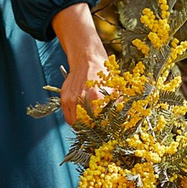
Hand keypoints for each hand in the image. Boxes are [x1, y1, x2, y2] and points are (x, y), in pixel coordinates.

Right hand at [52, 3, 110, 127]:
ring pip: (75, 123)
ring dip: (82, 125)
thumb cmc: (102, 72)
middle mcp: (81, 99)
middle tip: (98, 127)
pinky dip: (74, 119)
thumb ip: (117, 103)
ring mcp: (71, 99)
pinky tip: (82, 116)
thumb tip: (122, 116)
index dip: (102, 127)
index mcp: (96, 96)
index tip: (106, 128)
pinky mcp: (64, 98)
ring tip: (90, 123)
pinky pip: (68, 117)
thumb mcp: (113, 87)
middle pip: (86, 125)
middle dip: (92, 128)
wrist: (86, 59)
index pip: (98, 122)